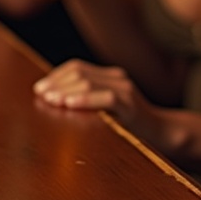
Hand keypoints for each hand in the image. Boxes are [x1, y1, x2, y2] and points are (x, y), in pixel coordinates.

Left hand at [34, 59, 165, 145]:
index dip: (56, 75)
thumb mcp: (107, 109)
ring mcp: (125, 90)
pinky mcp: (130, 105)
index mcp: (110, 76)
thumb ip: (89, 101)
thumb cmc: (130, 124)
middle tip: (40, 94)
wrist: (162, 132)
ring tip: (51, 100)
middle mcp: (117, 78)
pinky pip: (105, 98)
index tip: (39, 89)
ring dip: (66, 90)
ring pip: (89, 82)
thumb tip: (55, 103)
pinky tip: (70, 104)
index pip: (77, 67)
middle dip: (56, 83)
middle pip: (80, 72)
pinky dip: (85, 99)